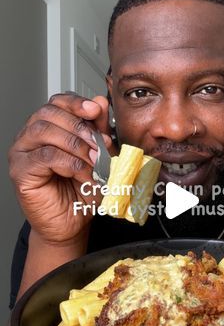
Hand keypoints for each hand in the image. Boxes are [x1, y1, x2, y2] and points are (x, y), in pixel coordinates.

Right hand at [8, 93, 113, 244]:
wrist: (71, 224)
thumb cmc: (80, 192)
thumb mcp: (97, 156)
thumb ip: (97, 130)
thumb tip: (100, 103)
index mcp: (48, 127)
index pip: (56, 102)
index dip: (76, 103)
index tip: (96, 110)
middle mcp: (30, 137)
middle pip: (48, 113)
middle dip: (78, 125)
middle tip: (99, 143)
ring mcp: (21, 153)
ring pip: (43, 131)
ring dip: (74, 144)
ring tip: (93, 160)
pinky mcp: (20, 172)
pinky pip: (44, 157)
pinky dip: (69, 163)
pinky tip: (83, 173)